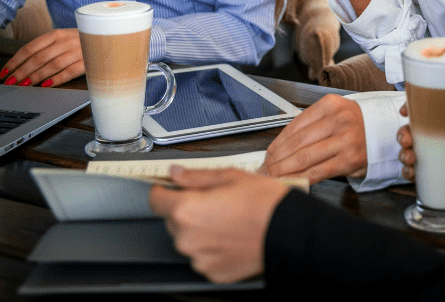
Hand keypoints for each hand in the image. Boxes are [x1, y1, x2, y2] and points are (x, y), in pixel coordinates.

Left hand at [0, 28, 83, 86]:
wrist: (110, 38)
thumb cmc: (81, 42)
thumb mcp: (63, 40)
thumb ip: (46, 49)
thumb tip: (23, 64)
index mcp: (57, 34)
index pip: (30, 48)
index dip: (15, 61)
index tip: (5, 72)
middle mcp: (67, 40)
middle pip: (39, 57)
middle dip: (22, 71)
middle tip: (11, 82)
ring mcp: (79, 50)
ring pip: (52, 64)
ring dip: (36, 76)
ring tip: (25, 85)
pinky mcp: (89, 61)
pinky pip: (71, 71)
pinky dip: (57, 78)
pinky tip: (47, 85)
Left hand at [149, 166, 289, 282]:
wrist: (288, 232)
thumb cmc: (264, 204)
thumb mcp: (231, 177)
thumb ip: (197, 176)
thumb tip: (177, 173)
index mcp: (187, 210)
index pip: (156, 200)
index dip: (163, 190)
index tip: (170, 188)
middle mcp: (187, 237)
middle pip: (173, 219)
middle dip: (187, 209)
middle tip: (213, 201)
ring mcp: (199, 258)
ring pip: (188, 239)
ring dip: (199, 229)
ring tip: (227, 219)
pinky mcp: (212, 271)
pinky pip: (203, 255)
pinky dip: (212, 247)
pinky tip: (230, 235)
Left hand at [261, 94, 366, 183]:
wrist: (387, 131)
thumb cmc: (358, 125)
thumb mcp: (336, 113)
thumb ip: (312, 125)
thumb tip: (281, 146)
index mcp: (330, 105)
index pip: (295, 125)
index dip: (277, 143)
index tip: (267, 154)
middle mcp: (338, 120)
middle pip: (297, 143)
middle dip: (276, 159)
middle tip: (264, 169)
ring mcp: (345, 140)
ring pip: (304, 157)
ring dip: (284, 170)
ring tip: (272, 177)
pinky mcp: (349, 160)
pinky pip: (318, 171)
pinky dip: (301, 177)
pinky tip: (291, 181)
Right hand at [398, 86, 444, 215]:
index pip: (428, 111)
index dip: (413, 109)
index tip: (406, 111)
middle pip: (415, 131)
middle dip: (404, 133)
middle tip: (407, 140)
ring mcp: (441, 158)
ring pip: (411, 151)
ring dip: (403, 152)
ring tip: (410, 158)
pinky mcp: (439, 175)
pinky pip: (415, 172)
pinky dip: (407, 171)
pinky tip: (412, 172)